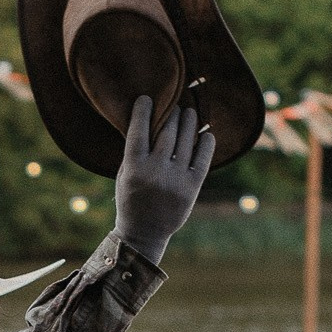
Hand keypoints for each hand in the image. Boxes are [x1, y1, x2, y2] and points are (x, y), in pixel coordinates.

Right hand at [112, 93, 217, 264]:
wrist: (144, 233)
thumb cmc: (131, 200)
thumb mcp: (124, 175)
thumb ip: (134, 151)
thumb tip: (147, 121)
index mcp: (134, 167)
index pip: (138, 131)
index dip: (143, 111)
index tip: (146, 98)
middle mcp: (156, 171)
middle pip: (167, 131)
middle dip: (172, 113)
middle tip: (175, 104)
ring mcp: (175, 179)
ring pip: (185, 141)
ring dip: (189, 122)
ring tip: (189, 113)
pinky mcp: (191, 188)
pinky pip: (202, 159)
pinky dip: (206, 144)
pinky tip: (206, 134)